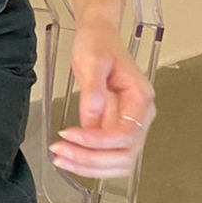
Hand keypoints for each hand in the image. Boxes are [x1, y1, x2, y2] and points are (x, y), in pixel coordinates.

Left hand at [48, 18, 156, 178]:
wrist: (99, 35)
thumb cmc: (99, 43)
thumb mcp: (92, 59)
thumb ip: (93, 88)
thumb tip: (92, 115)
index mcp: (140, 97)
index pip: (127, 134)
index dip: (98, 141)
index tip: (70, 135)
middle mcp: (140, 115)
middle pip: (125, 155)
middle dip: (91, 160)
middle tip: (61, 153)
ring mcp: (128, 123)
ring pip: (118, 161)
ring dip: (90, 166)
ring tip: (62, 159)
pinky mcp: (114, 126)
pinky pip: (107, 154)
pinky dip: (88, 161)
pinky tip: (68, 156)